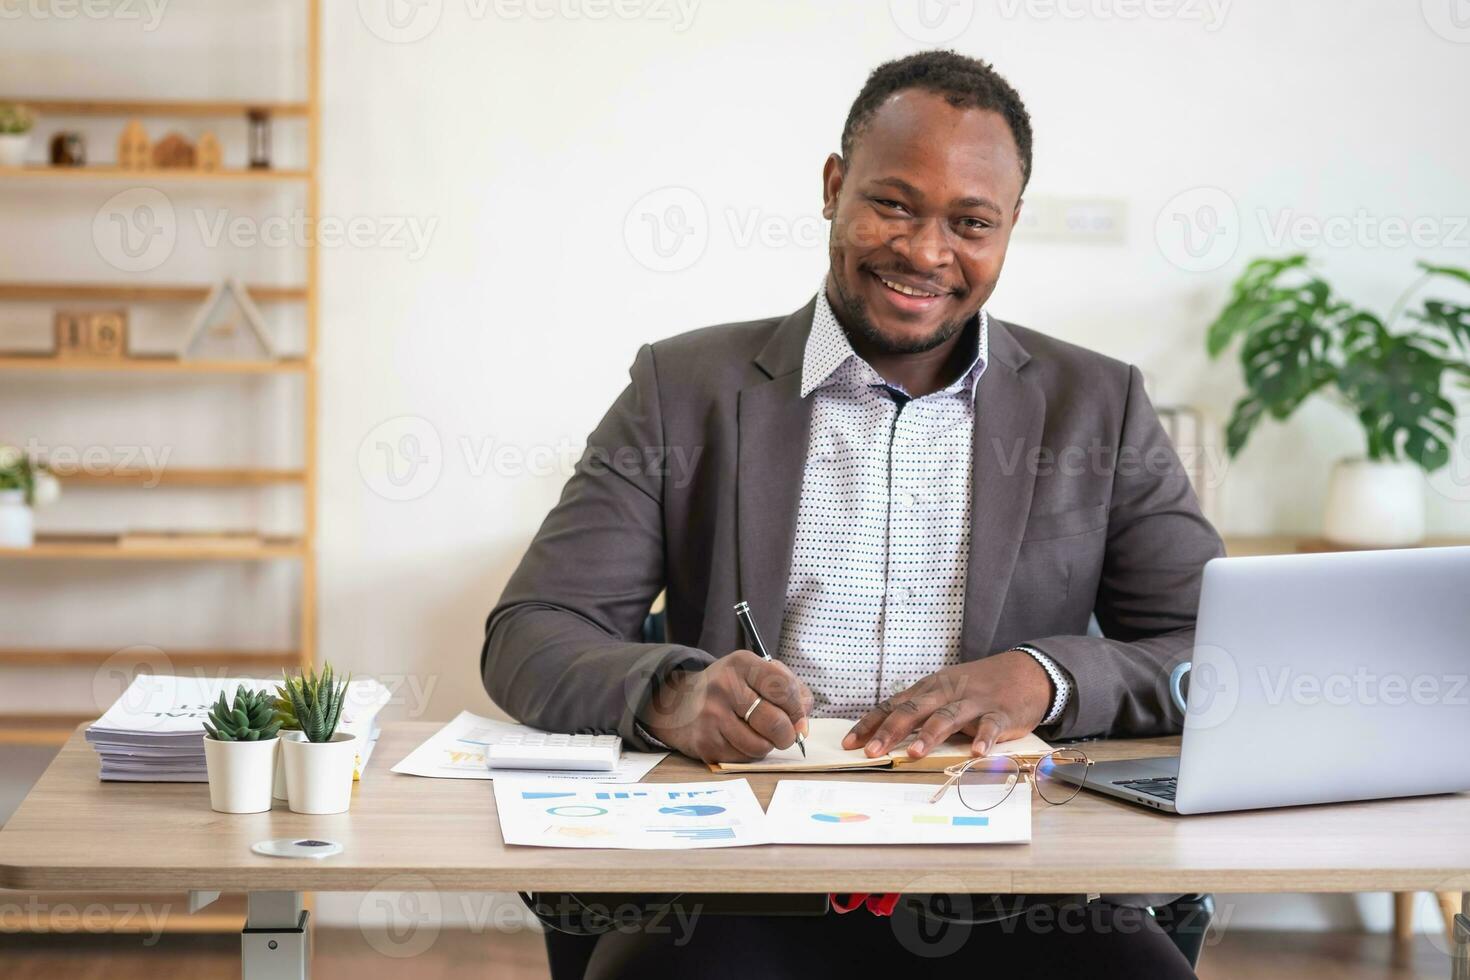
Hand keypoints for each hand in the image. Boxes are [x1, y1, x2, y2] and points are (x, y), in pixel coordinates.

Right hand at [640, 650, 813, 763]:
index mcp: (741, 664)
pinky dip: (749, 753)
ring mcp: (711, 716)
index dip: (798, 707)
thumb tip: (802, 726)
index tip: (798, 716)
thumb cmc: (731, 689)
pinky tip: (739, 739)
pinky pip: (744, 757)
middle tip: (784, 733)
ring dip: (767, 745)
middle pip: (776, 722)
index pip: (784, 687)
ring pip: (761, 745)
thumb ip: (790, 692)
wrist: (680, 703)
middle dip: (787, 734)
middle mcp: (724, 686)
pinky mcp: (705, 742)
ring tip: (758, 734)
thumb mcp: (757, 674)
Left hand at [841, 650, 1052, 758]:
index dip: (870, 723)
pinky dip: (983, 739)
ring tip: (913, 754)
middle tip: (871, 752)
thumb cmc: (978, 686)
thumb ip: (920, 711)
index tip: (849, 743)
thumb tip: (885, 734)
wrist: (1026, 672)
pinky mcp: (1000, 712)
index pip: (893, 705)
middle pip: (913, 710)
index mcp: (929, 689)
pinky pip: (990, 726)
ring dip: (929, 735)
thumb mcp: (944, 691)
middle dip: (890, 731)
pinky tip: (976, 753)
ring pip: (947, 717)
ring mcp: (973, 702)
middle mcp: (946, 692)